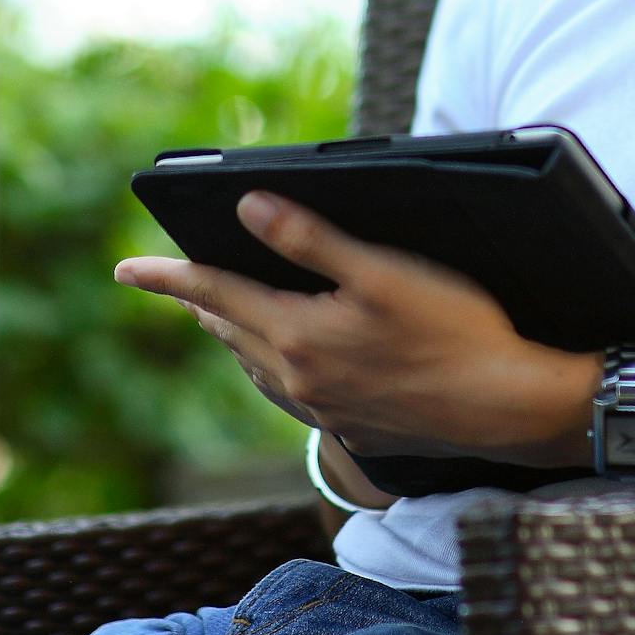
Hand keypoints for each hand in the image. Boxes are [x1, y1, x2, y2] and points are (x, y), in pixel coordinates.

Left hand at [114, 191, 596, 463]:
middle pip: (230, 332)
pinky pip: (288, 392)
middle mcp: (300, 379)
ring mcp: (326, 409)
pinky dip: (269, 366)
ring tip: (218, 314)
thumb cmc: (456, 329)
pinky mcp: (355, 426)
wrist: (510, 406)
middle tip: (172, 281)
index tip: (124, 268)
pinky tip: (285, 361)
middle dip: (198, 302)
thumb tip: (246, 208)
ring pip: (256, 366)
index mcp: (298, 336)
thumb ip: (310, 239)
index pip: (213, 295)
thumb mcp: (383, 270)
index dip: (166, 277)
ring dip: (232, 335)